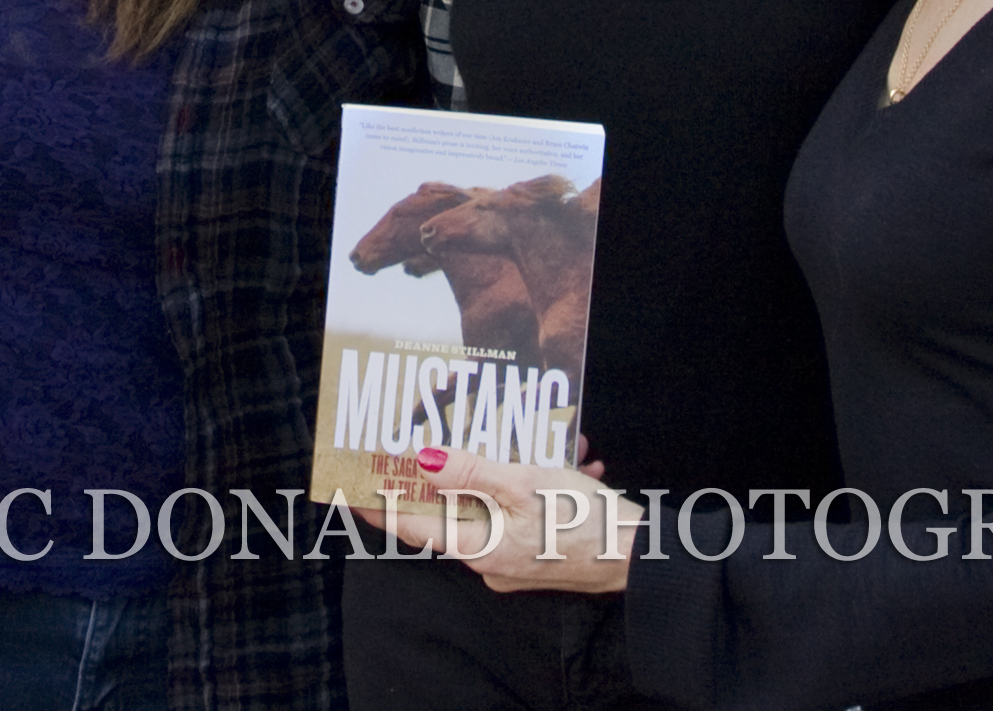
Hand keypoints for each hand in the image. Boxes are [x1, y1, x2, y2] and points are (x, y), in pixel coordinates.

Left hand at [352, 447, 638, 594]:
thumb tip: (423, 462)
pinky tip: (569, 456)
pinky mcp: (540, 551)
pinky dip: (536, 483)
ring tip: (532, 436)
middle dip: (451, 469)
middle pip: (452, 509)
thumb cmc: (586, 522)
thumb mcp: (525, 484)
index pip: (414, 525)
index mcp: (478, 546)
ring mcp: (514, 559)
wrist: (643, 558)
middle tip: (435, 433)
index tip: (349, 484)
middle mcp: (489, 560)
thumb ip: (472, 471)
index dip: (380, 503)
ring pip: (493, 504)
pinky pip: (523, 511)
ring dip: (506, 469)